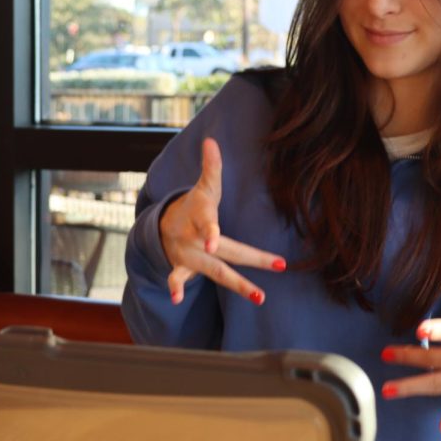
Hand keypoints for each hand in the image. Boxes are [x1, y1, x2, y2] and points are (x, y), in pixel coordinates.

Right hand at [159, 137, 285, 305]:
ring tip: (260, 298)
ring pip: (215, 272)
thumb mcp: (203, 187)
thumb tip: (210, 140)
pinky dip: (174, 287)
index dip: (211, 232)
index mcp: (201, 217)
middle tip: (278, 265)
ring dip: (237, 284)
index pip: (208, 224)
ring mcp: (188, 255)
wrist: (162, 225)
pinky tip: (176, 300)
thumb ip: (210, 166)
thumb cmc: (194, 205)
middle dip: (251, 258)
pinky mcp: (182, 267)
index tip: (213, 241)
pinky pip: (178, 278)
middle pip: (227, 251)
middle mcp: (195, 238)